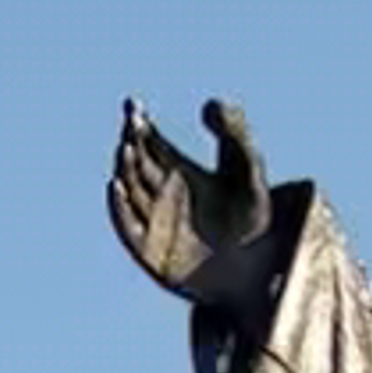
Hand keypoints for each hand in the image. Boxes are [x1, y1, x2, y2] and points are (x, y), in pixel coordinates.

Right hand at [108, 93, 274, 303]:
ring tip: (127, 147)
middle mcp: (161, 196)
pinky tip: (116, 184)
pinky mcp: (150, 253)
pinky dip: (119, 208)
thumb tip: (208, 104)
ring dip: (125, 169)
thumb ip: (235, 131)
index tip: (133, 105)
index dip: (139, 124)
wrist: (255, 268)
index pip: (151, 143)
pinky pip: (128, 229)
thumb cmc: (254, 216)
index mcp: (180, 172)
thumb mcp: (249, 166)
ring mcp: (153, 224)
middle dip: (131, 143)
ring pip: (130, 191)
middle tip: (131, 125)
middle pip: (136, 164)